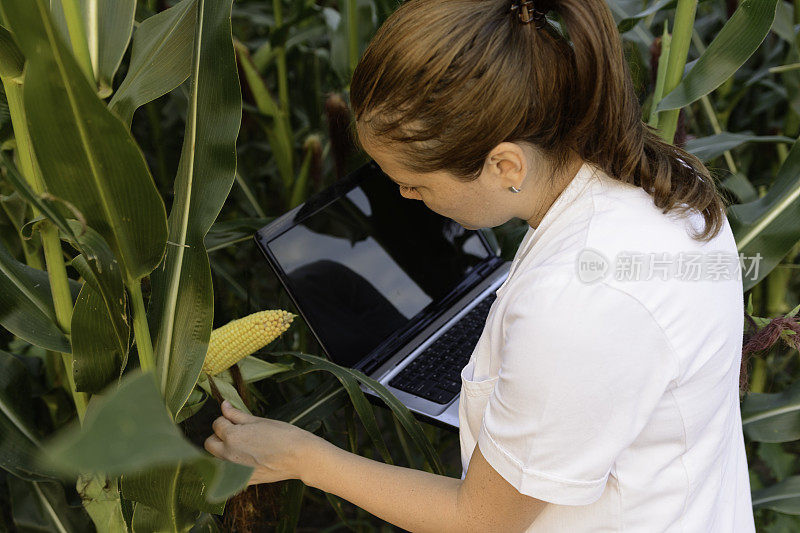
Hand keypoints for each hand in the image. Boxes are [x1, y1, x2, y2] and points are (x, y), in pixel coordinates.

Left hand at [204, 400, 318, 485]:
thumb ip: (237, 414)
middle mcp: (228, 455)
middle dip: (219, 435)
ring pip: (216, 459)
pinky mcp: (242, 481)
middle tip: (236, 432)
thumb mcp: (259, 420)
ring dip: (223, 450)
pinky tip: (247, 459)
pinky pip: (228, 473)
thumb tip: (224, 405)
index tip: (236, 419)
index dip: (227, 419)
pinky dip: (232, 466)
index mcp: (232, 437)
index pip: (217, 424)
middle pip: (210, 443)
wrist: (300, 457)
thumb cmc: (283, 435)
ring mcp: (234, 470)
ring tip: (242, 445)